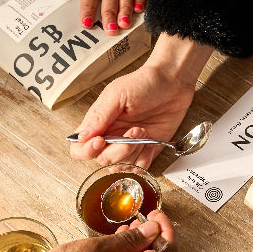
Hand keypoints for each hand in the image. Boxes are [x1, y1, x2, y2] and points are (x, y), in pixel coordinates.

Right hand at [70, 34, 211, 167]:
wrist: (173, 83)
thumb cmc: (144, 83)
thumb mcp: (117, 94)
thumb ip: (99, 116)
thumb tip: (81, 136)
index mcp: (97, 123)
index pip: (79, 148)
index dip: (86, 151)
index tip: (101, 141)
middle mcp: (110, 137)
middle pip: (102, 160)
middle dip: (119, 150)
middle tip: (134, 131)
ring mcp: (127, 147)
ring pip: (122, 166)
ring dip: (135, 152)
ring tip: (144, 132)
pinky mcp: (145, 151)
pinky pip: (140, 168)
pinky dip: (146, 157)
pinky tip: (151, 141)